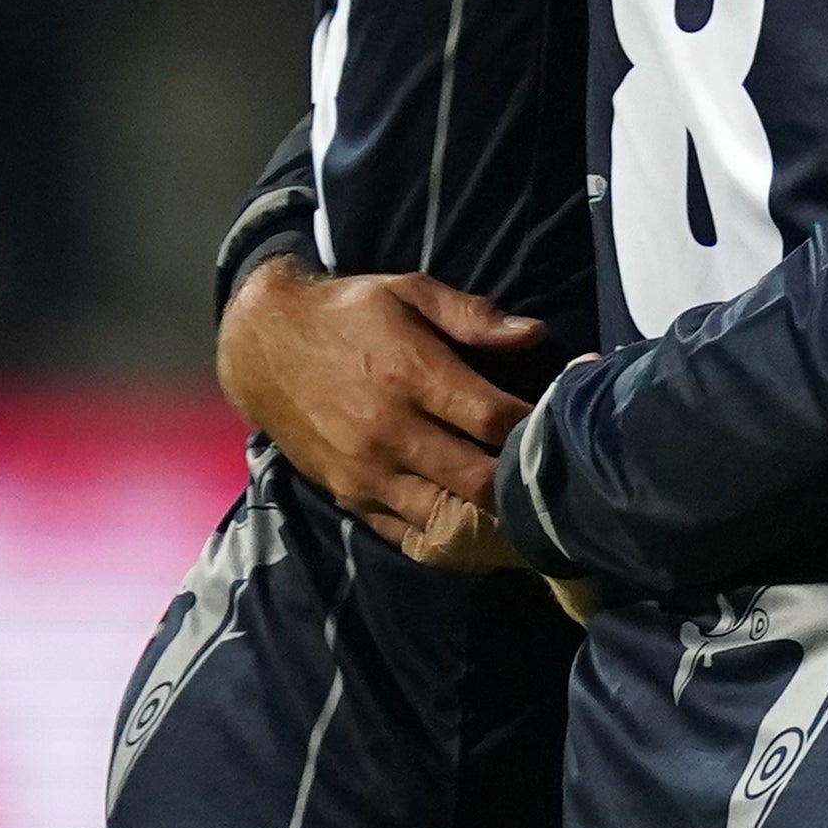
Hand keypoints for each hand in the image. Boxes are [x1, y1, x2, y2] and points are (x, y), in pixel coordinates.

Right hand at [217, 264, 532, 554]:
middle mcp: (389, 430)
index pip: (495, 420)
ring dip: (488, 518)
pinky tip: (477, 531)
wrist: (259, 344)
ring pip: (444, 515)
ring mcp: (365, 469)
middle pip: (478, 480)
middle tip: (554, 477)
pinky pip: (402, 531)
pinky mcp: (345, 493)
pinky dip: (443, 536)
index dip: (539, 428)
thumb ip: (472, 315)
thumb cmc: (347, 312)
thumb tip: (534, 335)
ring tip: (524, 510)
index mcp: (411, 376)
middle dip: (522, 483)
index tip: (568, 425)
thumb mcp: (408, 291)